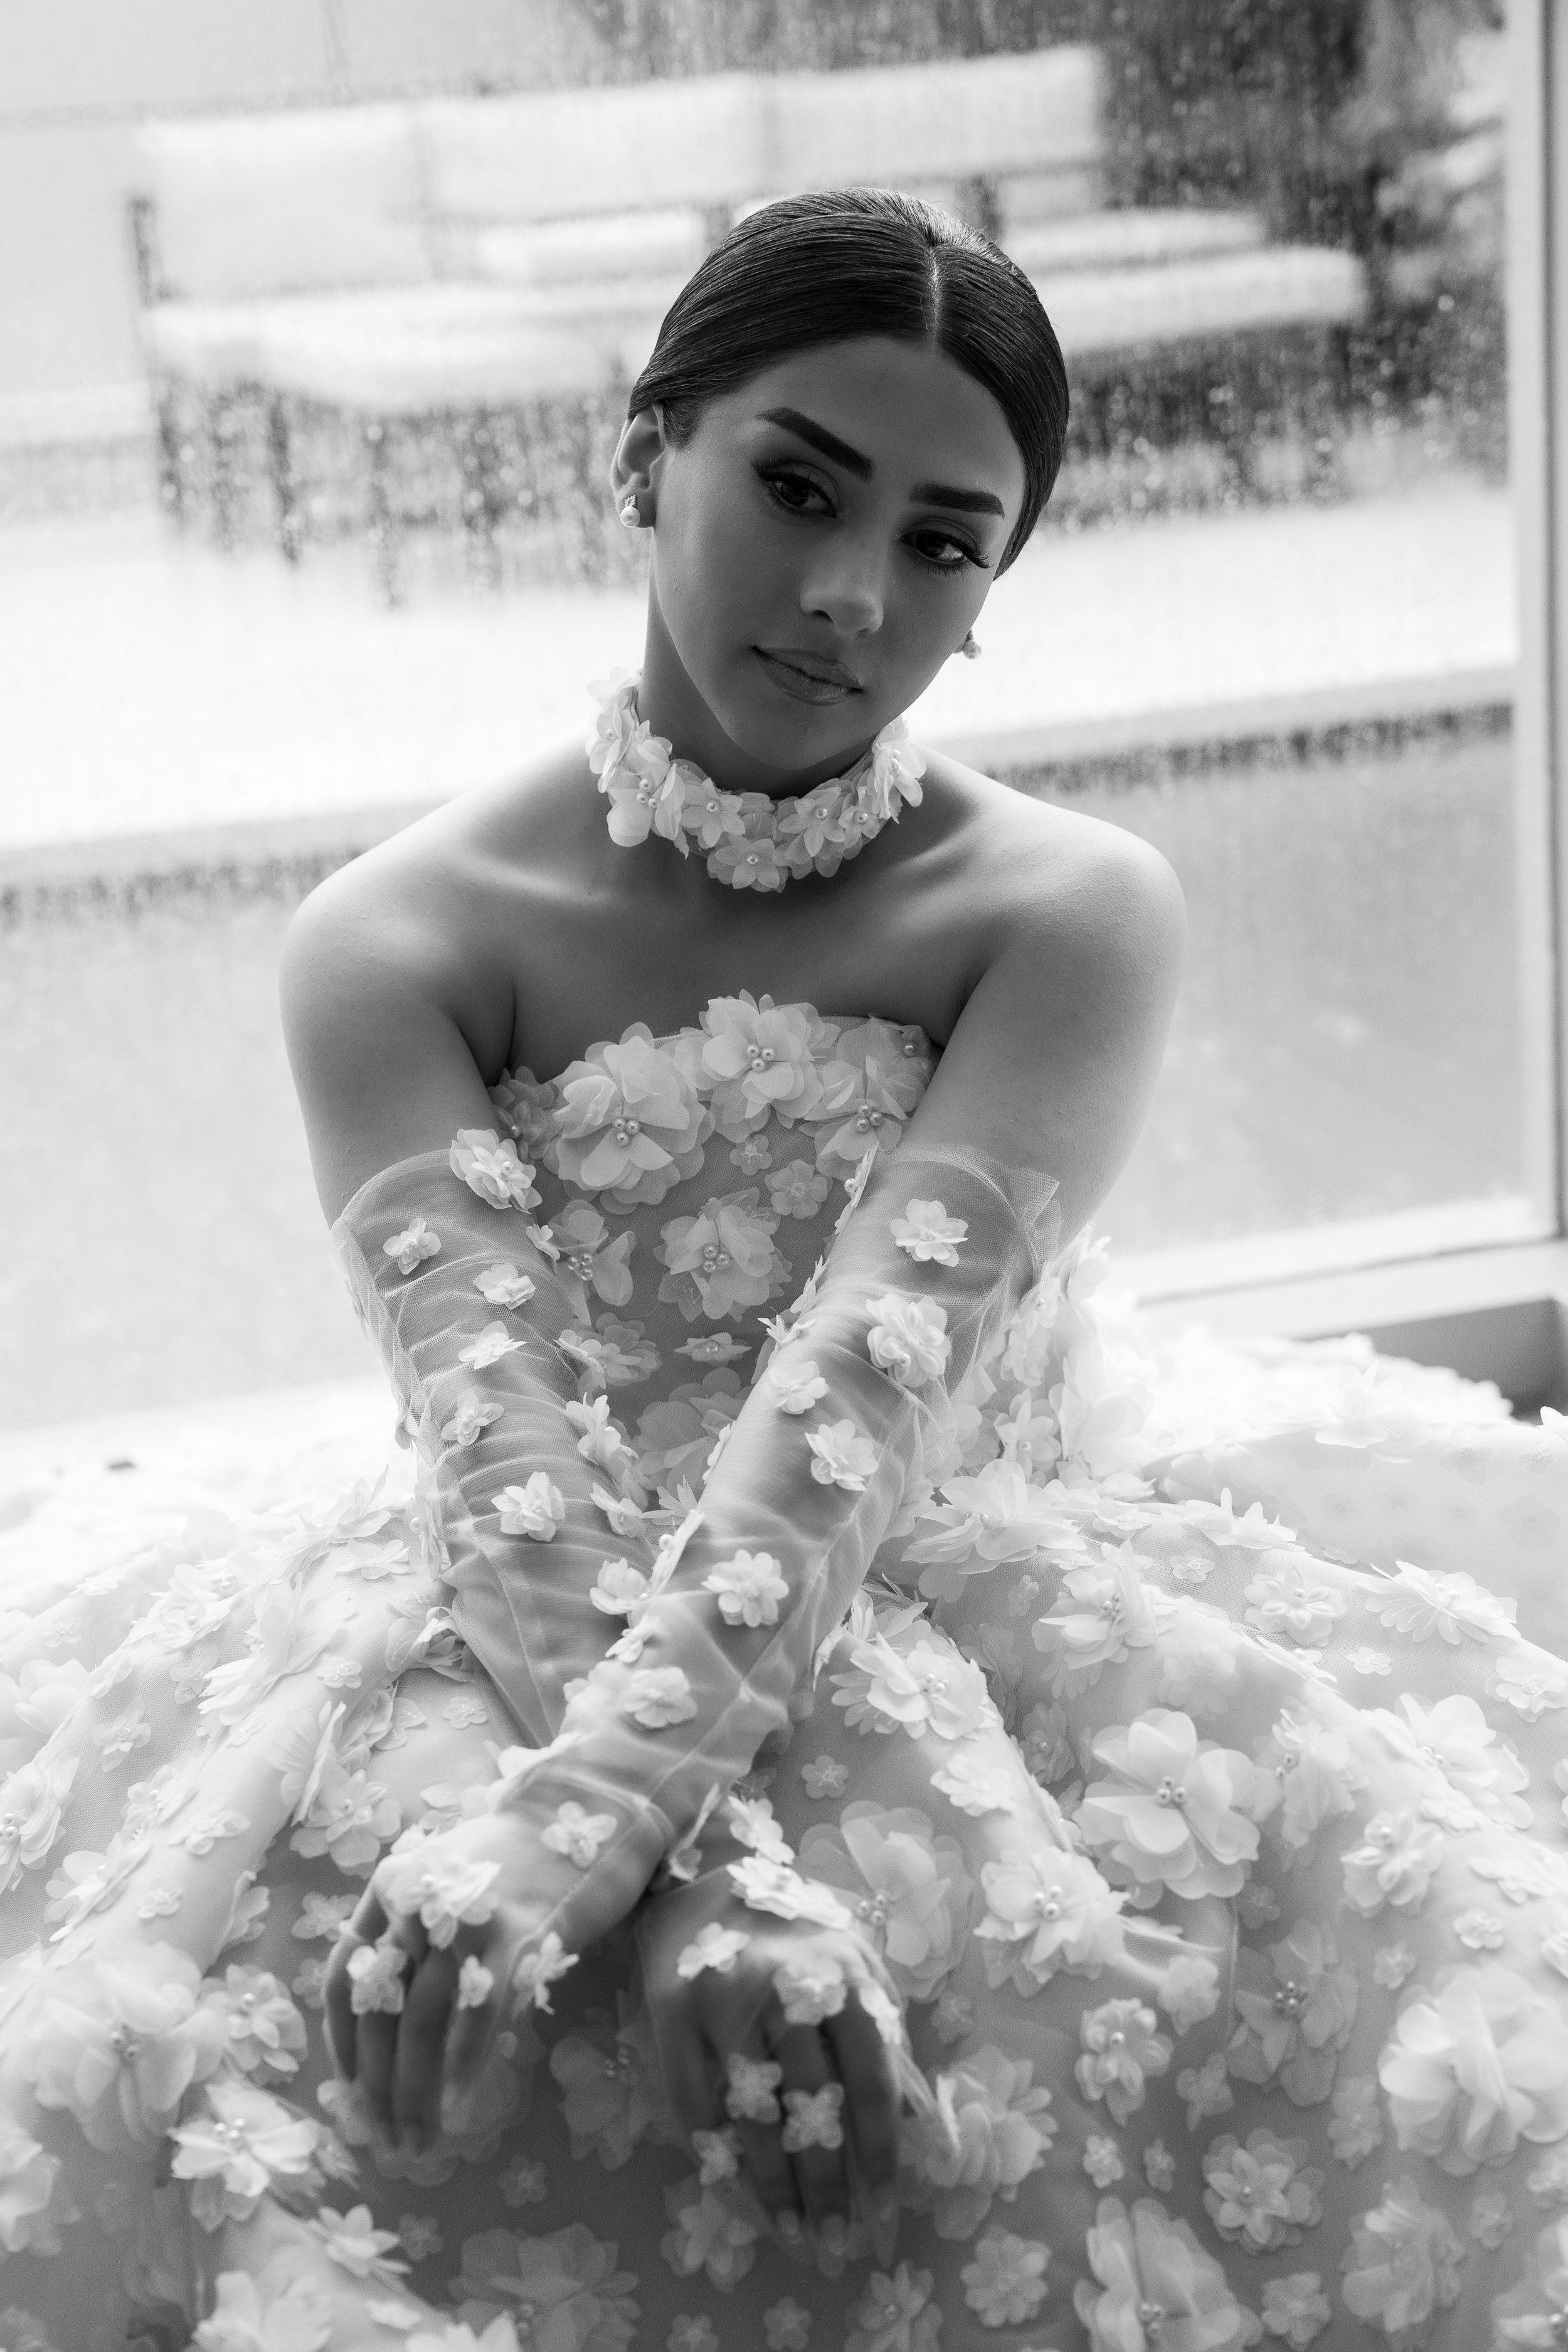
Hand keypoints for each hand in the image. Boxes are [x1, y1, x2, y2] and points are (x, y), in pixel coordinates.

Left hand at [323, 1808, 596, 2152]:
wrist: (594, 1804)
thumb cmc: (525, 1855)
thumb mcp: (452, 1882)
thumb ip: (420, 1935)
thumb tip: (395, 2024)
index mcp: (393, 1887)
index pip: (345, 1979)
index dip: (343, 2046)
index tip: (353, 2096)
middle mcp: (417, 1901)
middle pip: (381, 2014)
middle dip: (380, 2090)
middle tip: (389, 2144)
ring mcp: (466, 1917)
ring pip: (423, 2024)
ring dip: (416, 2093)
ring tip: (422, 2141)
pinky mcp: (517, 1934)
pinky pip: (480, 2014)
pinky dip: (465, 2065)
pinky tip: (461, 2103)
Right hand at [639, 1883, 903, 2263]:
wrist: (705, 1878)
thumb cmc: (797, 1933)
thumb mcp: (856, 1967)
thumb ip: (887, 2037)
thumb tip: (921, 2124)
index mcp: (841, 1973)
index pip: (870, 2081)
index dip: (879, 2155)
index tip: (885, 2214)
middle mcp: (782, 1986)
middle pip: (809, 2110)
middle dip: (826, 2189)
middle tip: (836, 2246)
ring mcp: (721, 2001)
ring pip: (751, 2117)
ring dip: (773, 2189)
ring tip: (792, 2237)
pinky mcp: (670, 2013)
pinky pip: (695, 2104)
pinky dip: (716, 2154)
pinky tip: (736, 2190)